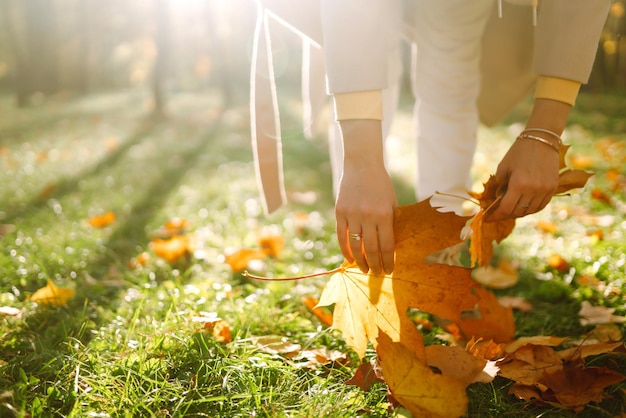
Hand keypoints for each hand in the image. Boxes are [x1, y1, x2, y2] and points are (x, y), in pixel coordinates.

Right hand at [335, 120, 396, 274]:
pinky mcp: (340, 212)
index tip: (389, 271)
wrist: (362, 165)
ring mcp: (352, 214)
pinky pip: (341, 236)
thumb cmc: (381, 185)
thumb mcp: (392, 202)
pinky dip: (345, 250)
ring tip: (364, 269)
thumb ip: (391, 223)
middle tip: (377, 275)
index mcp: (385, 214)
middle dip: (375, 265)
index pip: (387, 245)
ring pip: (355, 246)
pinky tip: (349, 259)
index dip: (388, 261)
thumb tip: (389, 248)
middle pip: (371, 249)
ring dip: (360, 261)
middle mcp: (368, 216)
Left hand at [486, 137, 558, 220]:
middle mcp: (534, 189)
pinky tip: (523, 206)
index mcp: (519, 184)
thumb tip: (495, 202)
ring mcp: (545, 190)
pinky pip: (541, 205)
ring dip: (518, 212)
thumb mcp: (503, 168)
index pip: (506, 208)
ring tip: (509, 209)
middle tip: (496, 214)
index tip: (487, 218)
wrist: (542, 139)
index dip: (495, 216)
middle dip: (505, 215)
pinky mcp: (553, 188)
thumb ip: (499, 187)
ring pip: (530, 211)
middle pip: (517, 212)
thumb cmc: (518, 152)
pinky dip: (531, 208)